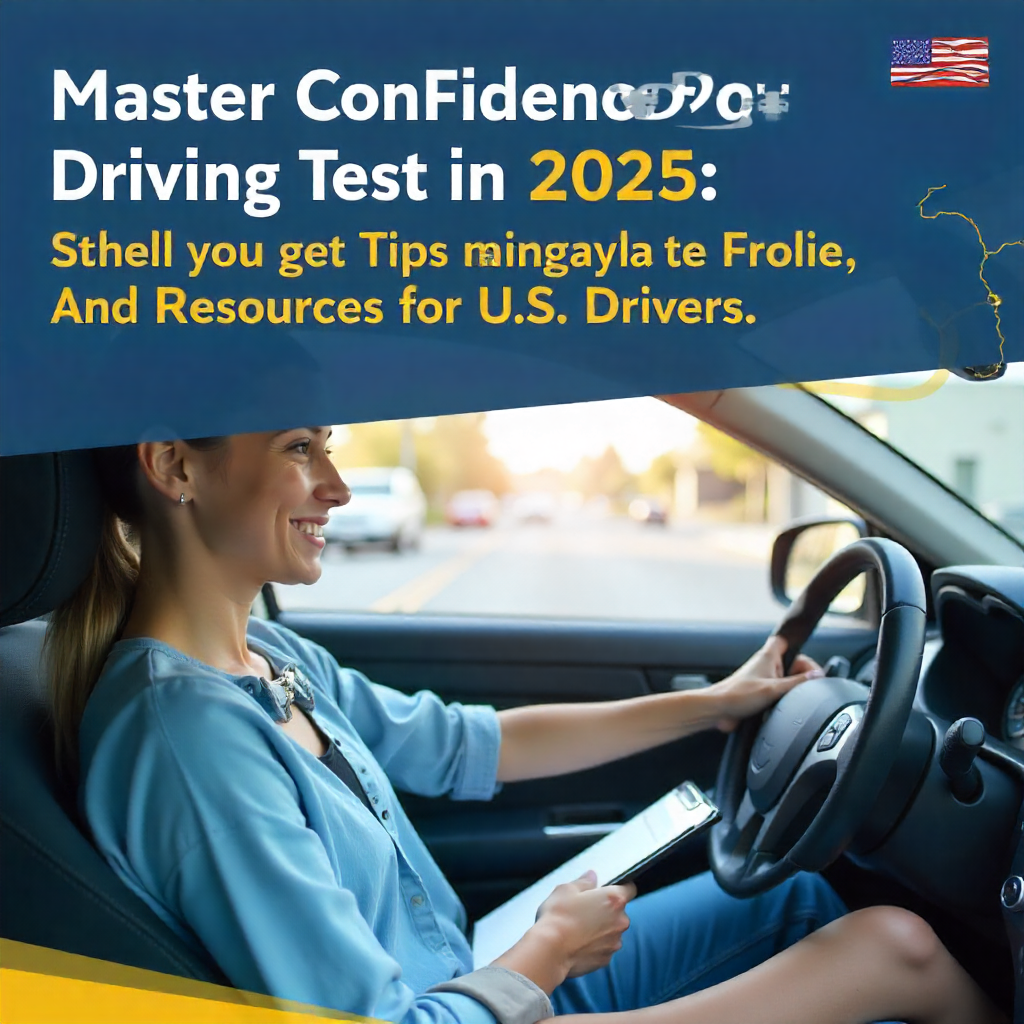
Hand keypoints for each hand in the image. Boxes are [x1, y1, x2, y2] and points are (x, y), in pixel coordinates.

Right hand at [536, 870, 634, 977]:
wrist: (550, 951)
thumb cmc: (558, 916)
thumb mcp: (566, 889)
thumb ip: (584, 881)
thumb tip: (592, 877)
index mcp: (614, 900)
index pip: (630, 889)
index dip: (620, 887)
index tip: (608, 889)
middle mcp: (620, 921)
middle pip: (619, 912)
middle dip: (606, 910)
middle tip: (585, 909)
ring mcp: (614, 943)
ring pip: (612, 931)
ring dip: (601, 929)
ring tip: (578, 929)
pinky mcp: (605, 960)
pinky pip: (604, 948)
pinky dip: (595, 945)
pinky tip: (578, 943)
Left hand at [706, 635, 822, 732]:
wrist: (718, 710)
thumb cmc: (738, 695)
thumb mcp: (774, 688)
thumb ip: (798, 682)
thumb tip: (818, 675)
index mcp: (768, 656)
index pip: (786, 641)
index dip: (799, 649)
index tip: (812, 667)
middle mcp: (766, 665)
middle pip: (791, 663)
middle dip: (800, 675)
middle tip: (806, 687)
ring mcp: (763, 679)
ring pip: (786, 679)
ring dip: (791, 689)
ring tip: (790, 698)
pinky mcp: (760, 692)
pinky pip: (778, 692)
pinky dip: (783, 698)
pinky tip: (783, 706)